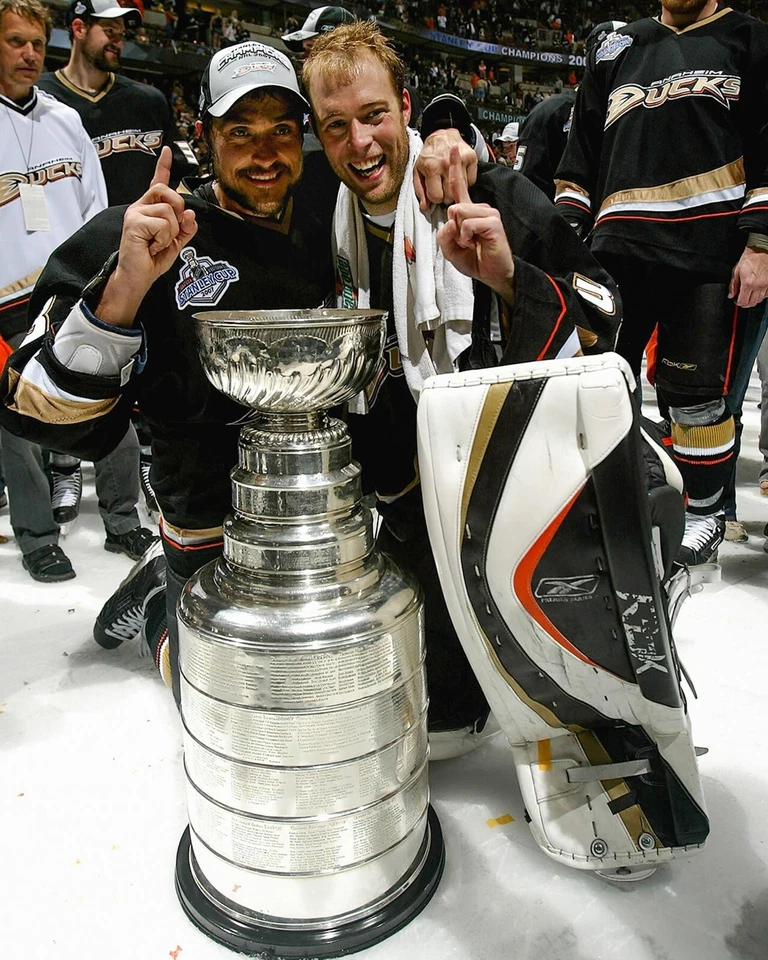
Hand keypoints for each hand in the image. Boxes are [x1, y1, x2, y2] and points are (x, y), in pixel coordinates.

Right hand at [96, 147, 197, 326]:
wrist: (138, 277)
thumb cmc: (152, 259)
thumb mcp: (176, 242)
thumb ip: (186, 227)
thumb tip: (190, 212)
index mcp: (150, 208)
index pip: (158, 182)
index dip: (164, 166)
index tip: (168, 150)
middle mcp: (140, 205)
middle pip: (168, 191)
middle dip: (178, 211)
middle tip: (169, 232)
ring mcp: (136, 212)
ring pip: (169, 211)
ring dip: (171, 233)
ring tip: (157, 243)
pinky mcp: (134, 222)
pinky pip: (163, 224)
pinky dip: (164, 239)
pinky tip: (152, 246)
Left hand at [414, 128, 477, 210]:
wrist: (441, 135)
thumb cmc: (429, 155)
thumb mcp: (418, 171)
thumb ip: (420, 190)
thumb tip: (425, 206)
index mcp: (432, 168)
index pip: (437, 197)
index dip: (435, 197)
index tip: (435, 191)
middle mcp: (446, 164)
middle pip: (451, 196)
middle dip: (446, 195)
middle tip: (443, 187)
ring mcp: (461, 160)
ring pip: (462, 190)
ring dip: (456, 189)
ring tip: (450, 180)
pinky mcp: (471, 158)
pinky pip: (471, 181)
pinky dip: (466, 181)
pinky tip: (460, 174)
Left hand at [437, 146, 514, 298]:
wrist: (494, 274)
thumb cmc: (476, 260)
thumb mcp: (451, 251)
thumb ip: (444, 236)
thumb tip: (449, 220)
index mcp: (469, 212)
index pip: (459, 187)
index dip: (456, 168)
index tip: (453, 149)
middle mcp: (480, 209)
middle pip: (453, 206)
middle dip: (453, 229)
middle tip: (465, 242)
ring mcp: (488, 213)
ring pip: (460, 213)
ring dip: (460, 234)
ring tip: (472, 243)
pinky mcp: (493, 222)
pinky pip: (468, 223)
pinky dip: (467, 236)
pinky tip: (476, 243)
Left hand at [729, 246, 767, 308]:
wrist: (762, 251)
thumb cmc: (750, 259)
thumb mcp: (737, 271)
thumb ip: (733, 285)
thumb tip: (731, 295)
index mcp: (748, 283)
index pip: (742, 301)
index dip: (738, 303)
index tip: (736, 301)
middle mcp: (758, 285)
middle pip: (751, 303)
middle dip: (745, 304)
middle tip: (742, 300)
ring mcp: (766, 285)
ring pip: (759, 300)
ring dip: (753, 300)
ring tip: (749, 295)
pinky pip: (766, 295)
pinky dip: (761, 296)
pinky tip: (757, 291)